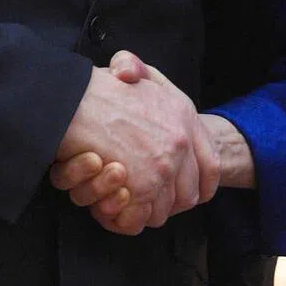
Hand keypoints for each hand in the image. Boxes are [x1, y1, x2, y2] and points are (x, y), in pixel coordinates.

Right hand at [52, 52, 219, 233]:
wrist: (74, 101)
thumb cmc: (95, 88)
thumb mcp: (128, 67)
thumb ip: (138, 70)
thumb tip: (131, 75)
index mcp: (184, 114)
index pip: (210, 166)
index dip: (201, 184)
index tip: (193, 193)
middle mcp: (180, 142)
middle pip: (188, 194)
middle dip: (168, 203)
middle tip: (145, 200)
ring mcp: (163, 167)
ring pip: (163, 211)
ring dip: (143, 211)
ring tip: (122, 199)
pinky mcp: (143, 187)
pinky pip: (141, 218)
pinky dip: (125, 219)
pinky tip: (110, 204)